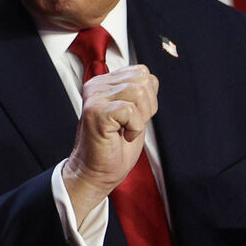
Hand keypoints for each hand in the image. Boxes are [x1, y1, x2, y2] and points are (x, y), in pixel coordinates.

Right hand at [62, 65, 158, 218]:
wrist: (96, 173)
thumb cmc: (115, 147)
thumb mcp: (133, 113)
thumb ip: (139, 93)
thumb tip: (150, 79)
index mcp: (105, 83)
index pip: (141, 72)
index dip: (149, 96)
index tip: (134, 117)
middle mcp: (97, 85)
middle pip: (143, 79)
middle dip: (148, 106)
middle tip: (131, 125)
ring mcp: (95, 97)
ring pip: (138, 92)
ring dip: (140, 117)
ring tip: (126, 130)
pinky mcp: (95, 112)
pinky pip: (130, 110)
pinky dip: (134, 127)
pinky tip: (123, 136)